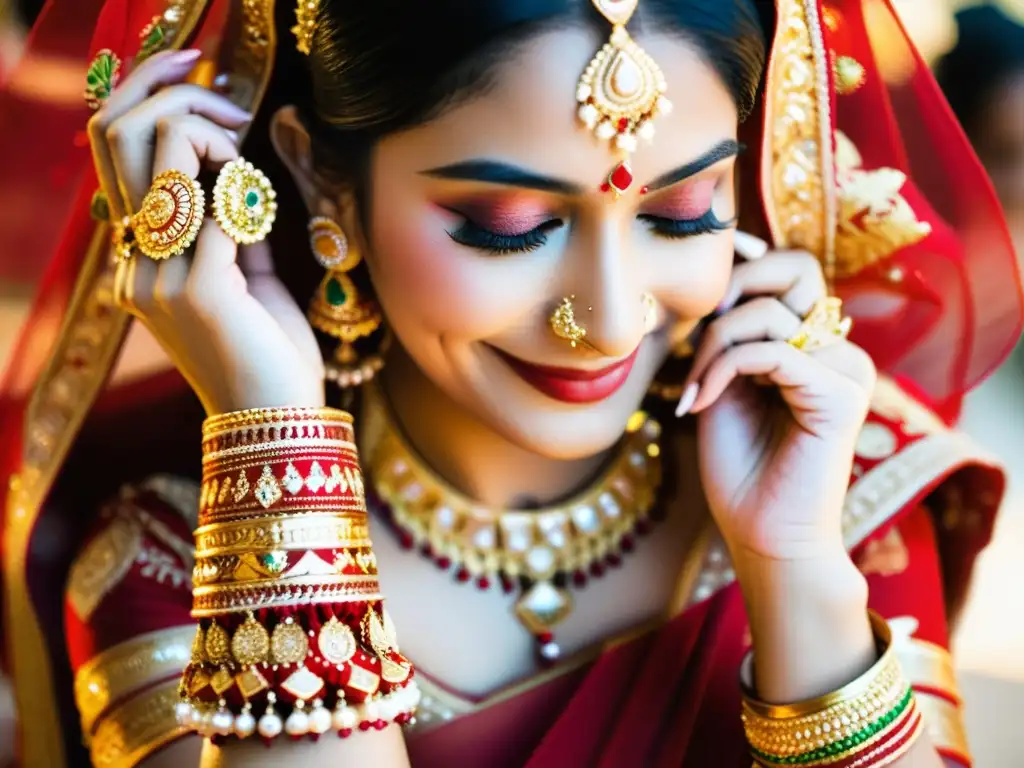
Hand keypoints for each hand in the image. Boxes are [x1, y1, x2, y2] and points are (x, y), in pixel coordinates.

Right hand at [88, 50, 323, 414]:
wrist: (279, 422)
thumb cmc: (269, 354)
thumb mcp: (246, 283)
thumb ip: (233, 234)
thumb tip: (241, 185)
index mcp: (139, 270)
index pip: (125, 166)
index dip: (164, 120)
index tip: (217, 109)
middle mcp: (136, 271)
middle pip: (121, 144)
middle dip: (173, 100)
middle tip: (223, 99)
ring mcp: (159, 281)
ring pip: (170, 165)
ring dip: (217, 145)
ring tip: (249, 168)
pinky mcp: (198, 291)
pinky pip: (219, 211)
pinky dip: (246, 198)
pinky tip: (262, 212)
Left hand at [678, 240, 875, 563]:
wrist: (761, 534)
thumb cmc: (740, 466)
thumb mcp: (723, 382)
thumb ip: (727, 333)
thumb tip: (718, 278)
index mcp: (815, 346)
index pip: (791, 270)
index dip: (749, 260)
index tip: (708, 278)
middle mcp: (840, 351)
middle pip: (798, 267)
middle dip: (737, 286)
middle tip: (702, 331)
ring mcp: (847, 371)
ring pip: (769, 315)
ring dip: (714, 348)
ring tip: (693, 393)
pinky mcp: (841, 395)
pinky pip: (770, 353)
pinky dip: (723, 371)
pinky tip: (700, 405)